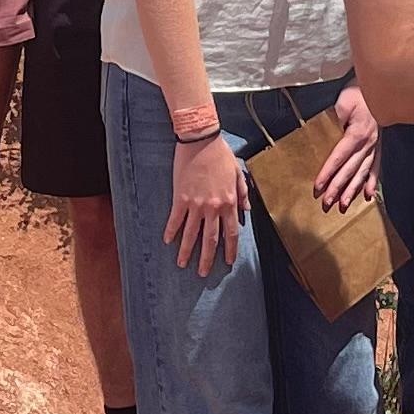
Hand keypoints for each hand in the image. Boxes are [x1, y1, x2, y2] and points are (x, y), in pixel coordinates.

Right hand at [168, 128, 249, 276]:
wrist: (200, 140)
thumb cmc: (220, 154)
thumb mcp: (237, 172)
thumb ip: (242, 193)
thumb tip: (246, 211)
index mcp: (228, 202)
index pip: (231, 233)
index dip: (230, 249)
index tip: (228, 262)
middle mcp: (213, 207)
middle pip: (211, 239)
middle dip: (207, 258)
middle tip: (203, 273)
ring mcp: (196, 204)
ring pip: (191, 234)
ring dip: (187, 251)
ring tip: (182, 264)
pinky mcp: (180, 198)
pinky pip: (175, 219)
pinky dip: (171, 231)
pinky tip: (167, 241)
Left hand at [317, 87, 380, 211]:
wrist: (380, 87)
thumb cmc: (360, 93)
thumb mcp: (343, 102)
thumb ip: (335, 118)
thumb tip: (326, 133)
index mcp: (357, 134)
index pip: (338, 158)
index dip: (328, 173)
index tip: (318, 187)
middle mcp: (367, 144)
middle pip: (349, 170)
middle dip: (337, 188)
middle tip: (326, 204)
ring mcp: (374, 146)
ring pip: (362, 172)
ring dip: (352, 190)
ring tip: (343, 205)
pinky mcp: (378, 146)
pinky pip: (375, 167)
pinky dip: (371, 181)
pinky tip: (368, 195)